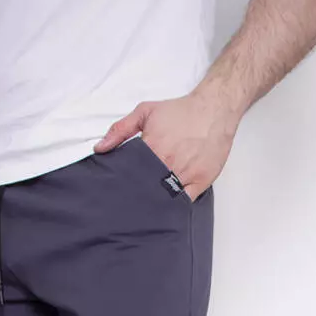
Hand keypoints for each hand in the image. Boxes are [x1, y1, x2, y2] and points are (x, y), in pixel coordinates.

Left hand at [94, 88, 240, 200]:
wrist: (214, 108)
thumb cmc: (181, 111)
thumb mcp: (145, 112)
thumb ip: (120, 129)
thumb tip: (100, 148)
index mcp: (152, 148)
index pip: (131, 175)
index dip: (124, 184)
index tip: (119, 191)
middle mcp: (169, 163)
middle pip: (147, 189)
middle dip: (138, 195)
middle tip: (130, 202)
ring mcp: (186, 174)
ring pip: (165, 197)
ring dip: (156, 202)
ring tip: (146, 207)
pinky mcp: (201, 181)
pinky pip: (185, 201)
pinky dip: (176, 205)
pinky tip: (167, 207)